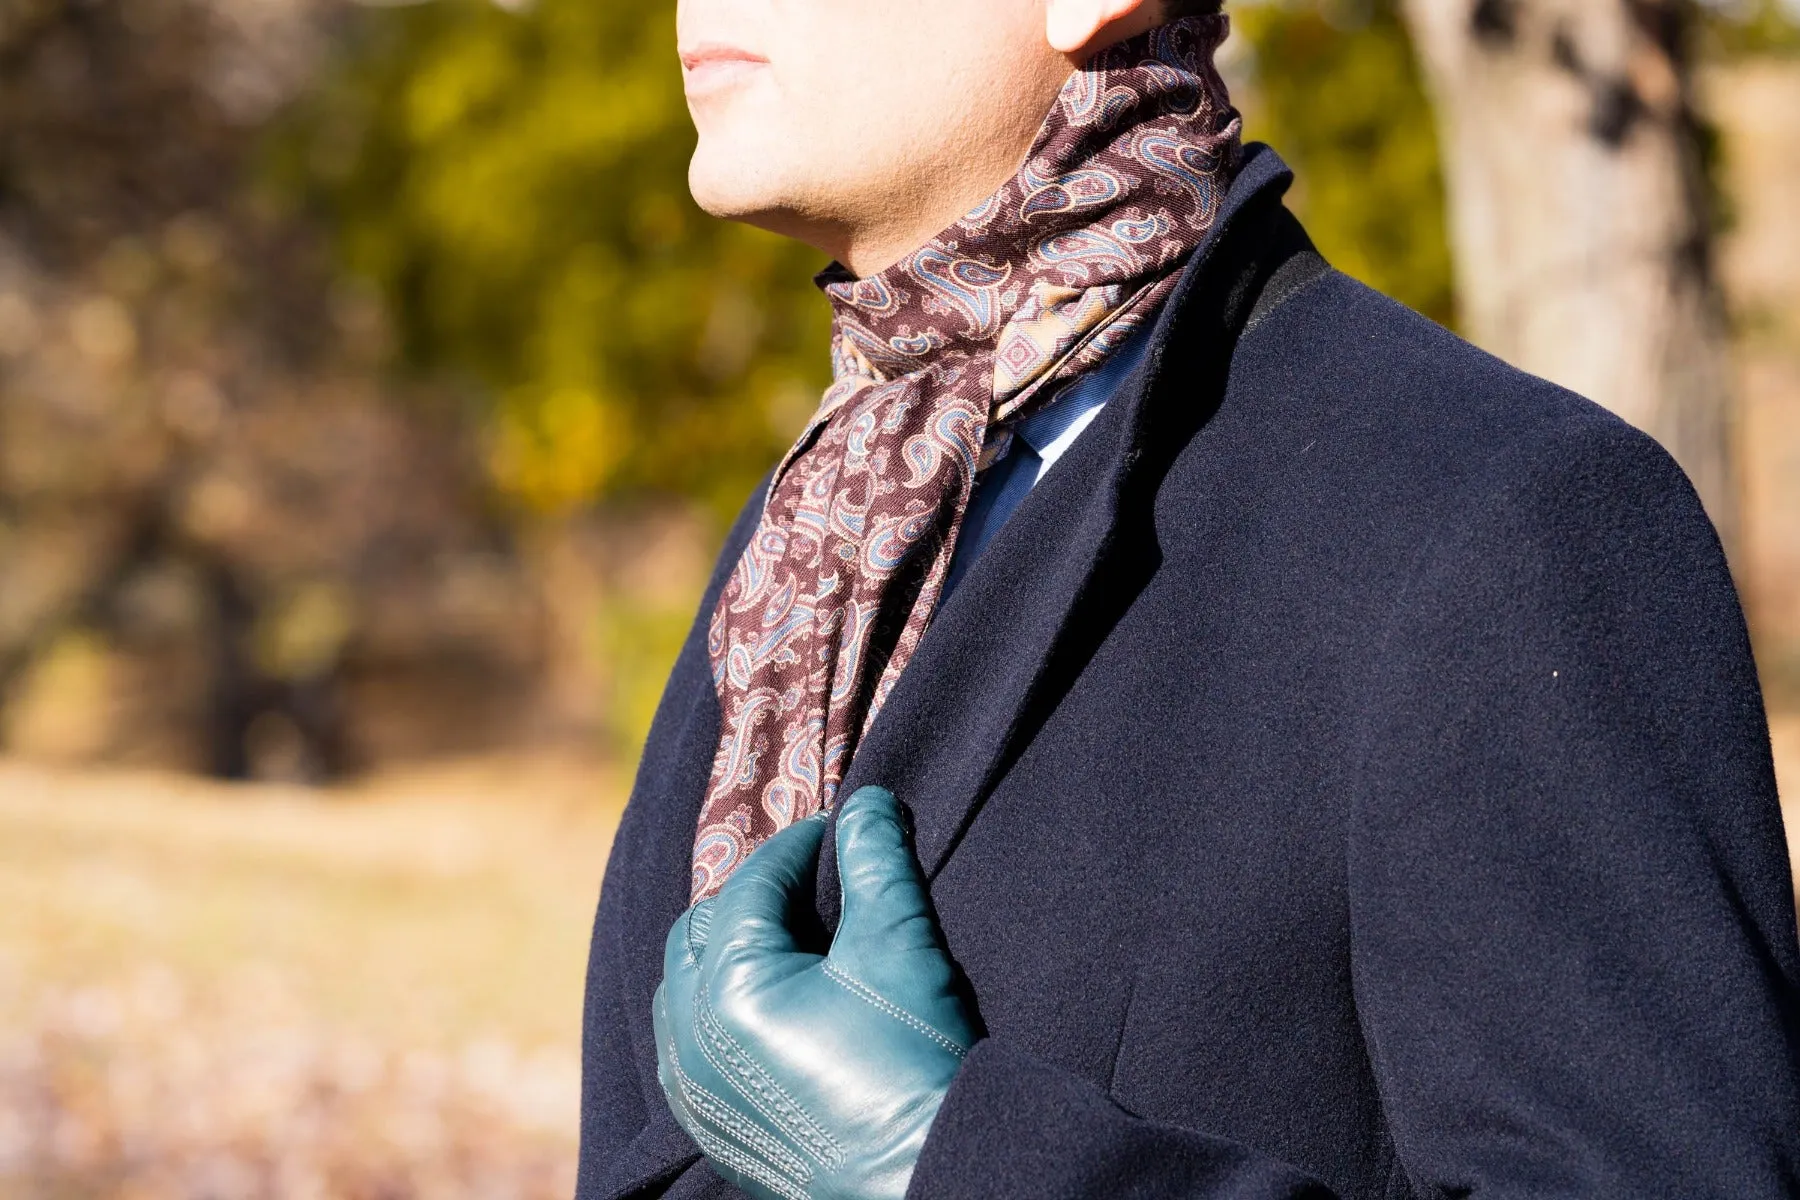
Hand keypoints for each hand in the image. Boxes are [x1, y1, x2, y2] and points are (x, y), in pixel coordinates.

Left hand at [653, 785, 978, 1199]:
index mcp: (726, 989)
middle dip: (754, 898)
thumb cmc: (915, 1061)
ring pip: (685, 988)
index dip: (800, 848)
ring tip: (792, 940)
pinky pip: (688, 1047)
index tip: (840, 831)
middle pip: (702, 931)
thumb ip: (876, 860)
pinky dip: (718, 1010)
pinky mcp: (710, 1129)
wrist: (928, 1174)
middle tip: (815, 886)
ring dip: (727, 952)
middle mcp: (688, 1040)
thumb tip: (868, 804)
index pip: (752, 885)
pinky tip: (772, 1003)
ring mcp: (692, 1092)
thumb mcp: (900, 942)